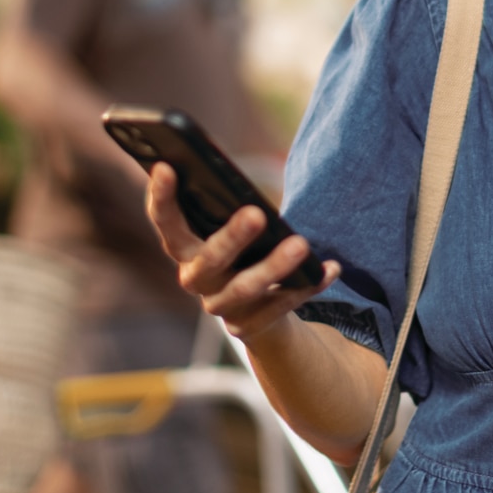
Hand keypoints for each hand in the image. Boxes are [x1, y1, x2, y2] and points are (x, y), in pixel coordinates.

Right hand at [146, 163, 339, 344]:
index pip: (166, 223)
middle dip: (231, 238)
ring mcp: (221, 306)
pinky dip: (309, 285)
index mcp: (185, 248)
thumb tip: (240, 181)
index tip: (165, 166)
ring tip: (301, 244)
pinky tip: (331, 268)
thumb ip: (227, 207)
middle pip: (208, 261)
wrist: (257, 310)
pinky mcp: (249, 326)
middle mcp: (196, 279)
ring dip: (274, 266)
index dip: (161, 198)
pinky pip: (282, 305)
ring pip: (245, 288)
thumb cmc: (244, 249)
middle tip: (256, 214)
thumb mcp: (230, 227)